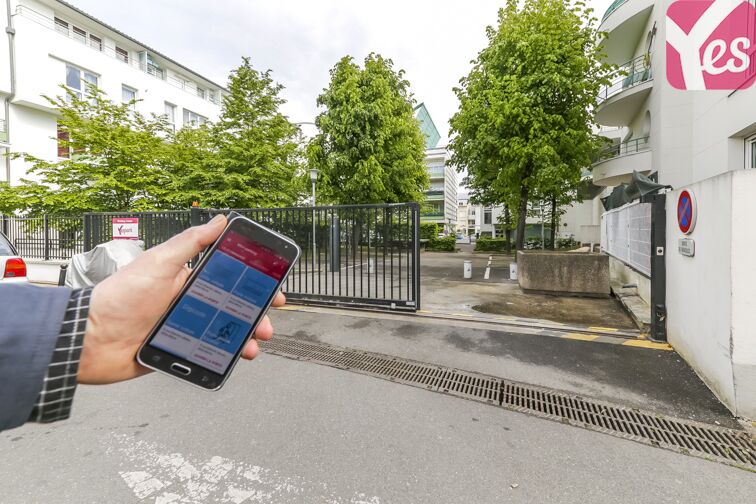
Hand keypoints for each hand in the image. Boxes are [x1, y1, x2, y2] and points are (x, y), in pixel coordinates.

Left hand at [78, 214, 284, 383]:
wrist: (91, 340)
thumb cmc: (121, 297)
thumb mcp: (159, 263)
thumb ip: (190, 242)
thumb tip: (219, 220)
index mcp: (188, 279)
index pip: (229, 277)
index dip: (254, 281)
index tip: (273, 285)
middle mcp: (190, 303)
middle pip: (234, 307)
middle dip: (256, 313)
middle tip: (267, 320)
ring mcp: (187, 328)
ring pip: (227, 332)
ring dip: (246, 337)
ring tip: (254, 343)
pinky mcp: (181, 351)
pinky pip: (210, 354)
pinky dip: (226, 356)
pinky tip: (234, 357)